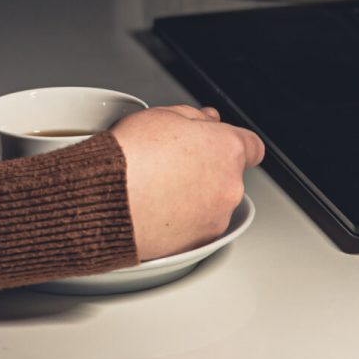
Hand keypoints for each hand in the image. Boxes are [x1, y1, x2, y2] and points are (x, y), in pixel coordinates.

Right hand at [108, 104, 263, 261]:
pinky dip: (183, 221)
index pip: (251, 146)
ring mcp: (215, 218)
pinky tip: (156, 209)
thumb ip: (194, 116)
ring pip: (213, 203)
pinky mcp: (198, 243)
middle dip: (207, 169)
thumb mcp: (161, 115)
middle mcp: (229, 186)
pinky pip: (197, 227)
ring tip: (158, 188)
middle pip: (229, 175)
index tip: (217, 145)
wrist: (106, 201)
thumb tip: (205, 120)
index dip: (231, 144)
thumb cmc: (131, 158)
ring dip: (195, 197)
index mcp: (226, 150)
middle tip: (172, 164)